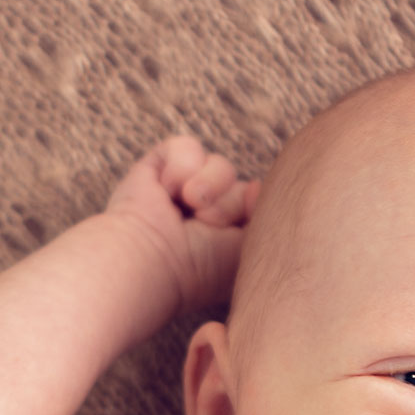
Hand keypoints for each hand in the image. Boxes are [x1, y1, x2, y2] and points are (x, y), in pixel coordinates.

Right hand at [101, 134, 260, 316]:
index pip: (255, 205)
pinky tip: (165, 193)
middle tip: (204, 226)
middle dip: (228, 204)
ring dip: (207, 188)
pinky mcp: (158, 165)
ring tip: (186, 208)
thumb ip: (261, 215)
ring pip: (220, 165)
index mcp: (223, 235)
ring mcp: (182, 187)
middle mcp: (204, 210)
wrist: (154, 258)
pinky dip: (181, 169)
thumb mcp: (247, 247)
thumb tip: (255, 184)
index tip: (229, 236)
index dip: (250, 212)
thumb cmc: (200, 267)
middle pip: (241, 185)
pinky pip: (189, 147)